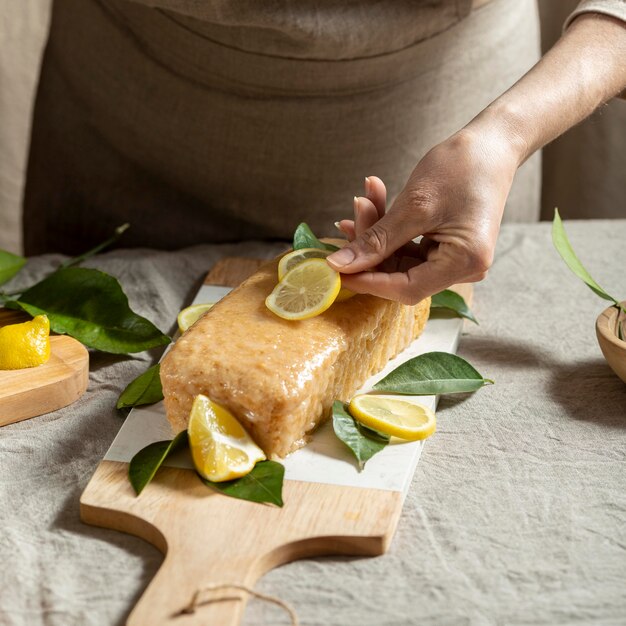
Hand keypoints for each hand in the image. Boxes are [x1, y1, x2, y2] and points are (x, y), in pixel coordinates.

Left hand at [327, 127, 521, 303]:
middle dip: (371, 248)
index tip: (335, 268)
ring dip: (377, 234)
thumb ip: (376, 240)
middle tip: (354, 210)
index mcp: (464, 263)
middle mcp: (463, 269)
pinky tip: (373, 203)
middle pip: (401, 274)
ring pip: (400, 260)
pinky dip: (388, 230)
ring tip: (363, 198)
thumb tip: (339, 265)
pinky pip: (408, 248)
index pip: (406, 288)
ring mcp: (454, 260)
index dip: (368, 281)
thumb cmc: (462, 166)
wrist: (492, 143)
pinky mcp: (446, 248)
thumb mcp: (414, 205)